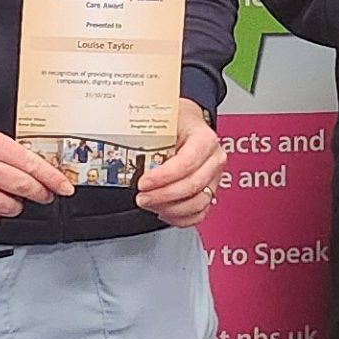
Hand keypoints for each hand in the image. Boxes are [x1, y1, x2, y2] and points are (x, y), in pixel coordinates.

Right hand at [0, 119, 71, 229]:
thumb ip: (12, 153)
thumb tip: (39, 172)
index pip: (31, 165)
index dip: (53, 179)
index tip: (65, 187)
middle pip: (23, 188)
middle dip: (40, 194)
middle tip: (43, 195)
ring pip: (7, 208)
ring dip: (15, 206)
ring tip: (8, 196)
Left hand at [135, 101, 224, 227]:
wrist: (188, 124)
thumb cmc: (177, 121)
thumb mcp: (164, 120)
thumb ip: (150, 136)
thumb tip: (123, 148)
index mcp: (205, 139)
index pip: (187, 162)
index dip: (163, 177)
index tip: (143, 182)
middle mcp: (214, 159)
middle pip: (193, 186)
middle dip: (163, 196)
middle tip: (142, 196)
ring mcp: (214, 178)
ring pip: (197, 203)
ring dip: (169, 208)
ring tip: (149, 203)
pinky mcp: (210, 192)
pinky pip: (199, 213)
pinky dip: (179, 218)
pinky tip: (163, 211)